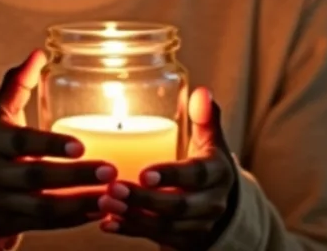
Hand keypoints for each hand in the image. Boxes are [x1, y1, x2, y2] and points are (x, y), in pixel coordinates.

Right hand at [0, 50, 117, 247]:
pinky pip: (47, 225)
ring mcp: (2, 202)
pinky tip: (101, 210)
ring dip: (80, 203)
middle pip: (35, 177)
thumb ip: (17, 83)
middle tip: (110, 170)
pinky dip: (75, 220)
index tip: (81, 145)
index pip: (21, 142)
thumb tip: (38, 53)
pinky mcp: (13, 223)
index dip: (50, 145)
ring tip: (111, 196)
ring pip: (44, 208)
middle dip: (74, 176)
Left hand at [98, 87, 237, 249]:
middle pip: (179, 206)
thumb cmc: (206, 161)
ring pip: (165, 226)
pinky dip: (130, 231)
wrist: (220, 204)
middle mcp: (212, 204)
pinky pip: (156, 239)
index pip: (197, 175)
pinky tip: (107, 223)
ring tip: (105, 203)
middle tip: (114, 188)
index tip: (144, 173)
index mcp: (218, 173)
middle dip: (145, 199)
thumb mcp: (210, 139)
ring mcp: (198, 227)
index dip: (171, 175)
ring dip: (133, 217)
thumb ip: (205, 116)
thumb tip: (202, 91)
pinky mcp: (183, 243)